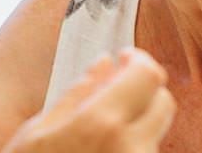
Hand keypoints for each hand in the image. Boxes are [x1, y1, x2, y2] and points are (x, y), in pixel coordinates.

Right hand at [3, 48, 176, 152]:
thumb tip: (104, 63)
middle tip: (115, 92)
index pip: (148, 75)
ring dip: (137, 124)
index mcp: (101, 124)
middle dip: (145, 91)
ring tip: (99, 136)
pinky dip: (131, 149)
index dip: (139, 60)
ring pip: (155, 133)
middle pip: (164, 102)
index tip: (125, 59)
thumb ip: (78, 94)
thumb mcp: (37, 133)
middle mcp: (131, 148)